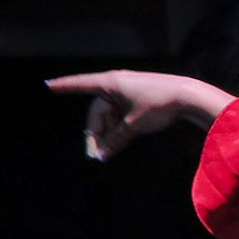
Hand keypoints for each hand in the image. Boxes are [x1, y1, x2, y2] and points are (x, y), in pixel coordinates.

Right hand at [46, 70, 233, 160]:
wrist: (190, 96)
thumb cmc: (158, 105)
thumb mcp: (133, 124)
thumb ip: (115, 139)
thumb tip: (101, 155)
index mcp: (110, 83)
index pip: (81, 84)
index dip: (64, 86)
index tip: (48, 85)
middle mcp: (117, 84)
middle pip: (98, 111)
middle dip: (96, 133)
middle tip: (96, 155)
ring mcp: (130, 91)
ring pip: (111, 115)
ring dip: (108, 133)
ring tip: (109, 152)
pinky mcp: (141, 98)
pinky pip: (122, 114)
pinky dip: (119, 128)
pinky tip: (118, 142)